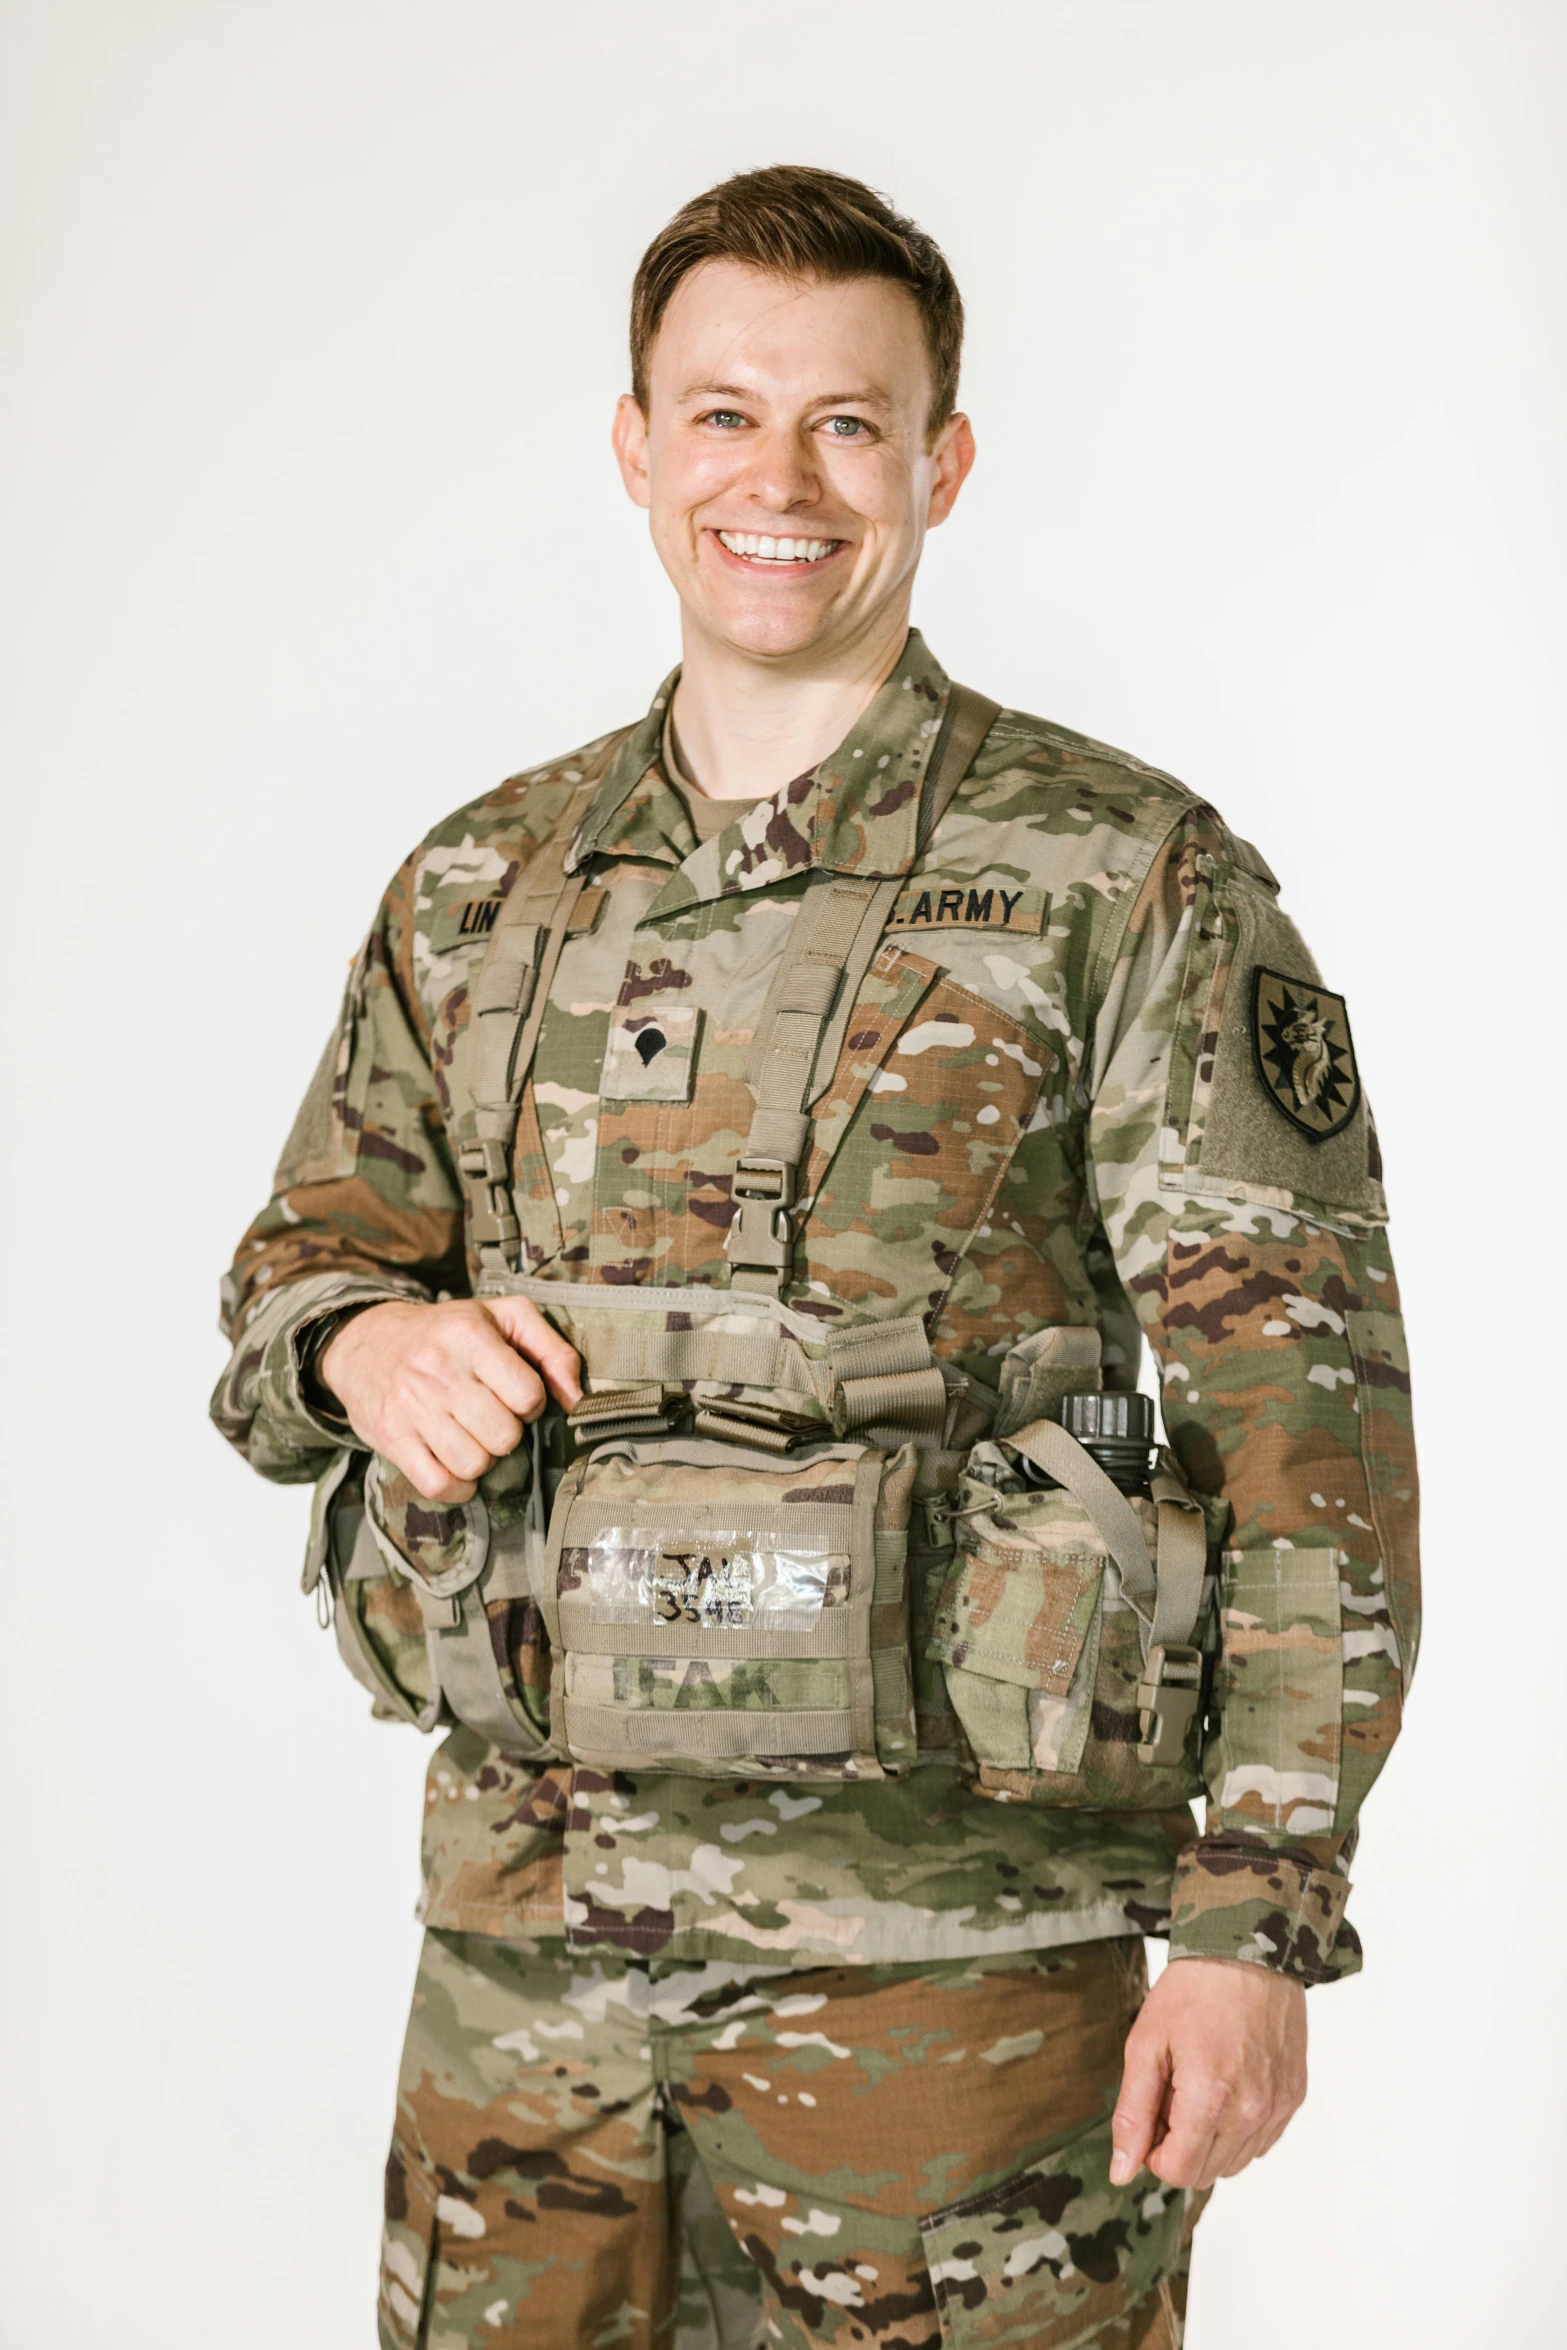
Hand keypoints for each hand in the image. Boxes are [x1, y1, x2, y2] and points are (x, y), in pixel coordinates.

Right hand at [320, 1298, 580, 1503]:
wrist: (365, 1343)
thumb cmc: (447, 1332)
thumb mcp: (502, 1317)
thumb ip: (552, 1349)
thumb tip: (578, 1399)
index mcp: (469, 1336)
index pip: (528, 1394)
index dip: (531, 1402)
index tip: (515, 1395)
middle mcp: (438, 1371)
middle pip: (504, 1436)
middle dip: (507, 1433)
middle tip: (491, 1418)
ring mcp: (411, 1407)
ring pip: (474, 1464)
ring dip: (482, 1459)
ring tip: (472, 1437)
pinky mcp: (391, 1437)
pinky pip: (438, 1485)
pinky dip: (457, 1486)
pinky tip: (456, 1466)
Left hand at [1109, 1956, 1306, 2189]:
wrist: (1247, 1951)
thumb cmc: (1192, 1991)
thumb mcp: (1146, 2044)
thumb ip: (1132, 2113)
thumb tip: (1121, 2171)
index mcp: (1210, 2099)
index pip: (1179, 2172)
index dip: (1155, 2152)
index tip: (1152, 2115)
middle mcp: (1252, 2111)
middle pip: (1206, 2173)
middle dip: (1180, 2145)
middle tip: (1173, 2094)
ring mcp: (1278, 2106)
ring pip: (1235, 2162)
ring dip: (1210, 2139)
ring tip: (1201, 2086)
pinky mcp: (1295, 2097)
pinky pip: (1261, 2142)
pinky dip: (1239, 2128)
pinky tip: (1228, 2086)